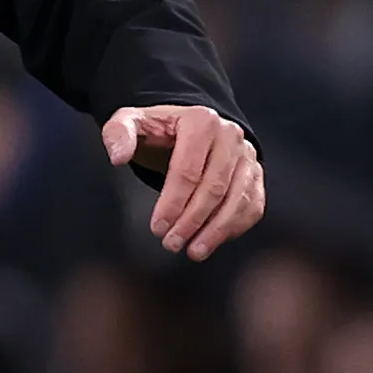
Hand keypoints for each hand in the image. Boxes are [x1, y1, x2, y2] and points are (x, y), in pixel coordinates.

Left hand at [100, 104, 265, 259]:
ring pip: (237, 199)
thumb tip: (118, 156)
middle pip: (214, 188)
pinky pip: (252, 205)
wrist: (185, 129)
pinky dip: (235, 227)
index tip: (157, 227)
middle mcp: (230, 135)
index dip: (172, 203)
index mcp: (201, 121)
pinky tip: (213, 240)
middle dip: (191, 221)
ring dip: (216, 231)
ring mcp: (247, 155)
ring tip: (194, 251)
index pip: (188, 169)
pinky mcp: (255, 173)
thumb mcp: (130, 122)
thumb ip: (117, 134)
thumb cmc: (157, 130)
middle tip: (171, 243)